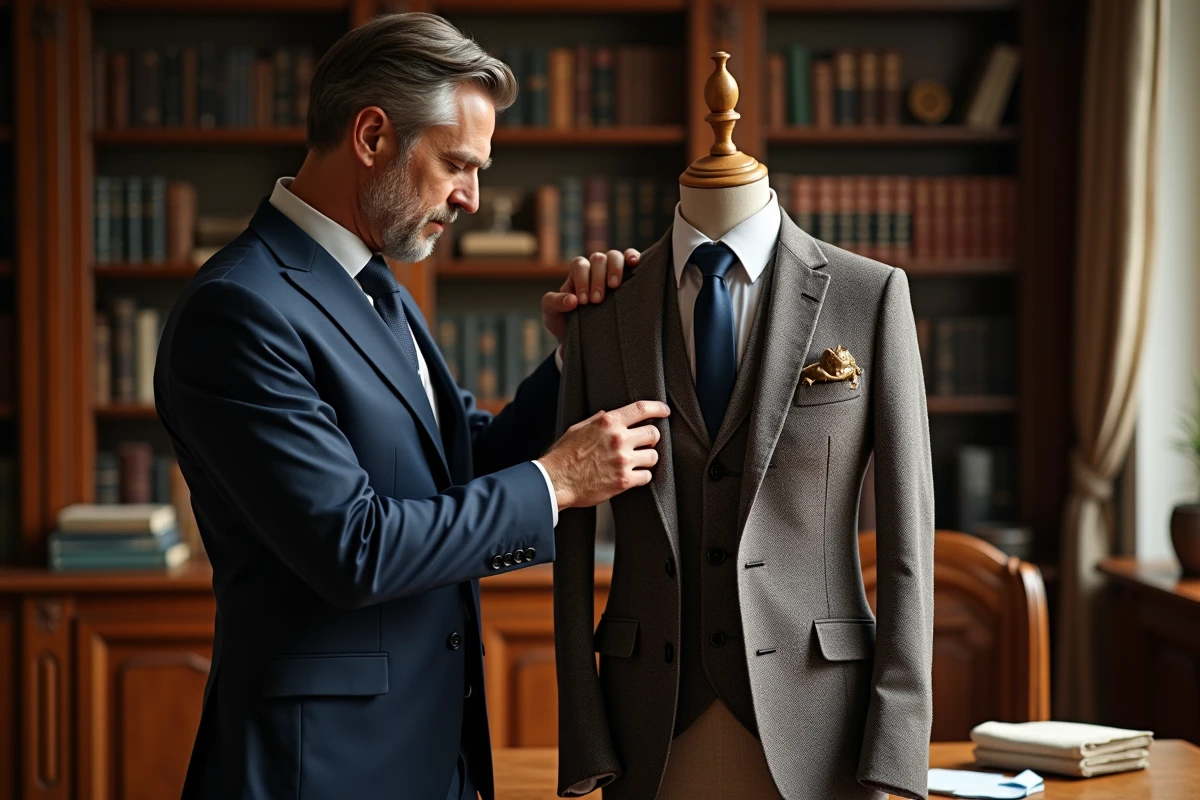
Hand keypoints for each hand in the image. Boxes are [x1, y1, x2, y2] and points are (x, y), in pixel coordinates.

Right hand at [540, 400, 669, 509]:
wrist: (555, 481)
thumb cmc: (564, 455)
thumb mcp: (578, 429)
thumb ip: (598, 420)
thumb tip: (610, 413)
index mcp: (608, 422)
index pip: (642, 408)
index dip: (658, 408)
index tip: (664, 410)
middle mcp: (618, 439)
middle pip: (653, 433)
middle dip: (651, 438)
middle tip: (644, 443)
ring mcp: (623, 460)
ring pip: (654, 456)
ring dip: (647, 459)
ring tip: (636, 462)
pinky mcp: (624, 481)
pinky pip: (647, 476)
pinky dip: (642, 477)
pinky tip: (632, 476)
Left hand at [542, 248, 641, 345]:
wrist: (581, 338)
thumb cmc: (565, 321)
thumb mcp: (551, 312)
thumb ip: (554, 302)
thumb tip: (572, 300)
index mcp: (577, 273)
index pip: (580, 265)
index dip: (582, 280)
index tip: (583, 302)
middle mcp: (594, 268)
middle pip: (598, 259)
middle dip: (597, 279)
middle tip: (596, 300)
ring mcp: (612, 271)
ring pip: (614, 256)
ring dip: (614, 269)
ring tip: (614, 286)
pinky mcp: (628, 277)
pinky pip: (631, 257)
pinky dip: (632, 256)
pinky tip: (634, 262)